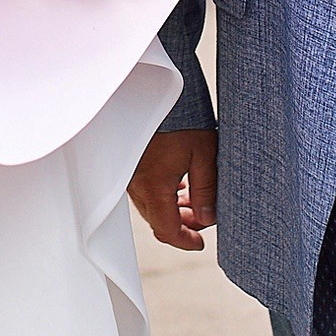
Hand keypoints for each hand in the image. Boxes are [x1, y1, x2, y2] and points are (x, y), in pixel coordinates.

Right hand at [128, 128, 217, 250]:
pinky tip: (177, 185)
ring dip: (171, 210)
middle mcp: (136, 184)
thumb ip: (207, 190)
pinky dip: (161, 196)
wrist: (155, 92)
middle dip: (182, 225)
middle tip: (203, 220)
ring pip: (150, 206)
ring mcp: (129, 175)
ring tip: (193, 202)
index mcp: (153, 186)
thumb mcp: (204, 154)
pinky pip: (143, 191)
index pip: (167, 230)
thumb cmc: (180, 119)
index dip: (185, 242)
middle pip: (157, 220)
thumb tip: (207, 218)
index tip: (200, 243)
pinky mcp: (128, 164)